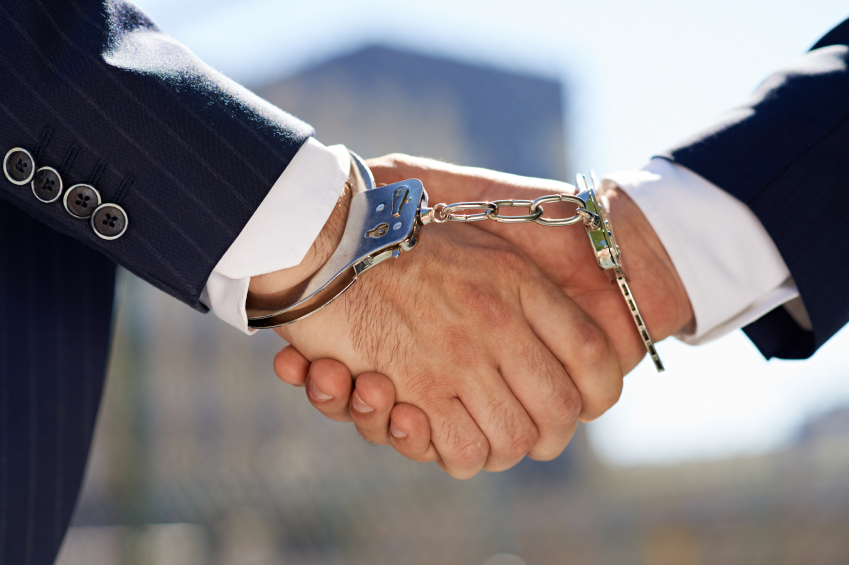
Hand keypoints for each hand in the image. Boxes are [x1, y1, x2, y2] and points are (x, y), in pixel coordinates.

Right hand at [275, 155, 694, 466]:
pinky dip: (456, 453)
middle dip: (549, 434)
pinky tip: (441, 432)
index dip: (596, 392)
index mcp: (519, 282)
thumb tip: (559, 333)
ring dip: (498, 447)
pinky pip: (462, 450)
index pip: (593, 353)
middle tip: (527, 434)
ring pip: (513, 439)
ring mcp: (458, 356)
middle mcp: (497, 321)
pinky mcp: (415, 385)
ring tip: (477, 432)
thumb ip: (522, 290)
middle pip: (560, 409)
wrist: (330, 239)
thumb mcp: (479, 248)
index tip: (586, 406)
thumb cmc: (400, 243)